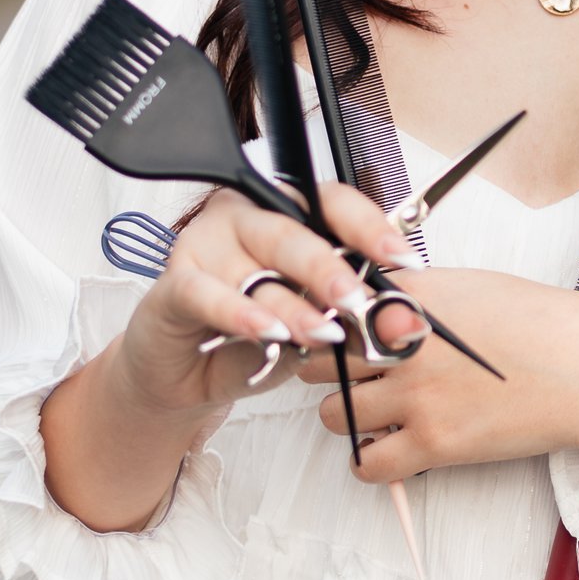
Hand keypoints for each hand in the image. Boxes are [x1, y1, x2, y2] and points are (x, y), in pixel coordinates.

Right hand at [41, 181, 409, 532]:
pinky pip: (208, 294)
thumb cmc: (255, 340)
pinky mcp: (174, 285)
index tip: (403, 259)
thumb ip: (355, 320)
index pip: (330, 203)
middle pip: (292, 232)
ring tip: (322, 334)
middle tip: (358, 301)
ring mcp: (203, 246)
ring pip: (254, 269)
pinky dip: (241, 315)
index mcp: (285, 214)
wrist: (190, 376)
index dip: (369, 228)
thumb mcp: (315, 329)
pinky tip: (268, 334)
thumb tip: (404, 323)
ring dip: (292, 305)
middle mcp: (243, 218)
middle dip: (331, 270)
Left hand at [316, 267, 578, 537]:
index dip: (331, 328)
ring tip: (380, 416)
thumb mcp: (470, 286)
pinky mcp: (433, 441)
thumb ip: (417, 295)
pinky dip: (371, 462)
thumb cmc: (542, 324)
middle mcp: (402, 342)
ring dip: (349, 418)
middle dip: (334, 373)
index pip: (333, 309)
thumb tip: (380, 307)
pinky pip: (367, 464)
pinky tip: (393, 450)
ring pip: (333, 415)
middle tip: (360, 381)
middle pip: (321, 362)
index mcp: (411, 296)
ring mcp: (415, 393)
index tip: (339, 340)